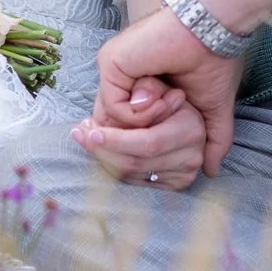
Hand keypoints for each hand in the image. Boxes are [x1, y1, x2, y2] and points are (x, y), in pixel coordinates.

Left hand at [72, 96, 205, 189]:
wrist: (184, 115)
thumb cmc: (165, 96)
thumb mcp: (159, 85)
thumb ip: (146, 88)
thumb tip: (134, 103)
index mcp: (190, 129)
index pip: (148, 142)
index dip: (116, 140)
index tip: (90, 131)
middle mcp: (191, 156)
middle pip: (136, 162)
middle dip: (102, 150)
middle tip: (80, 134)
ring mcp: (184, 174)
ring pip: (131, 175)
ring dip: (103, 158)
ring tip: (86, 139)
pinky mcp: (175, 185)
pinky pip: (135, 182)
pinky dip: (114, 168)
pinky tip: (102, 151)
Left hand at [96, 7, 242, 174]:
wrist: (212, 29)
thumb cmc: (212, 62)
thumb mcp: (209, 110)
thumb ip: (210, 139)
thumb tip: (210, 170)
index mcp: (134, 90)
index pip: (119, 131)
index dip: (138, 148)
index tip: (164, 149)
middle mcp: (117, 81)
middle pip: (109, 132)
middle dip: (142, 141)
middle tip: (175, 122)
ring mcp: (111, 73)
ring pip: (112, 125)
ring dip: (150, 122)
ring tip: (176, 97)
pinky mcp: (110, 65)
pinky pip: (117, 108)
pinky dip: (144, 110)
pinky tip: (165, 91)